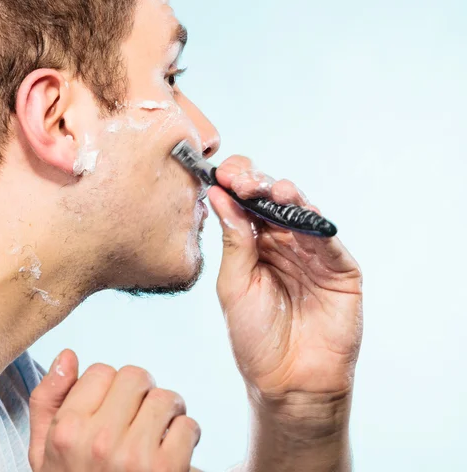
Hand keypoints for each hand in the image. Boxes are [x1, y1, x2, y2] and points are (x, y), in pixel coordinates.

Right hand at [28, 350, 200, 470]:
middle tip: (140, 416)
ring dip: (168, 413)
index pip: (101, 371)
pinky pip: (187, 425)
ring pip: (165, 397)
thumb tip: (67, 355)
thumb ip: (49, 401)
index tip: (112, 411)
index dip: (109, 389)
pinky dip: (186, 437)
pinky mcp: (166, 469)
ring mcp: (134, 456)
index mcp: (67, 431)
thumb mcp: (45, 454)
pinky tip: (173, 454)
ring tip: (159, 433)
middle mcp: (98, 440)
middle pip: (136, 375)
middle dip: (141, 393)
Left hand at [207, 157, 362, 411]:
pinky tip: (300, 211)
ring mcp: (312, 253)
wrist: (289, 382)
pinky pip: (328, 239)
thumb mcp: (234, 284)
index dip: (235, 185)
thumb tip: (216, 194)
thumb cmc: (255, 336)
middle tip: (242, 179)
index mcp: (253, 244)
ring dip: (287, 196)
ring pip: (301, 212)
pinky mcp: (339, 268)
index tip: (221, 175)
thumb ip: (232, 240)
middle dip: (257, 184)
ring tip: (273, 189)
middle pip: (272, 199)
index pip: (245, 202)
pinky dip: (315, 224)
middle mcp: (283, 242)